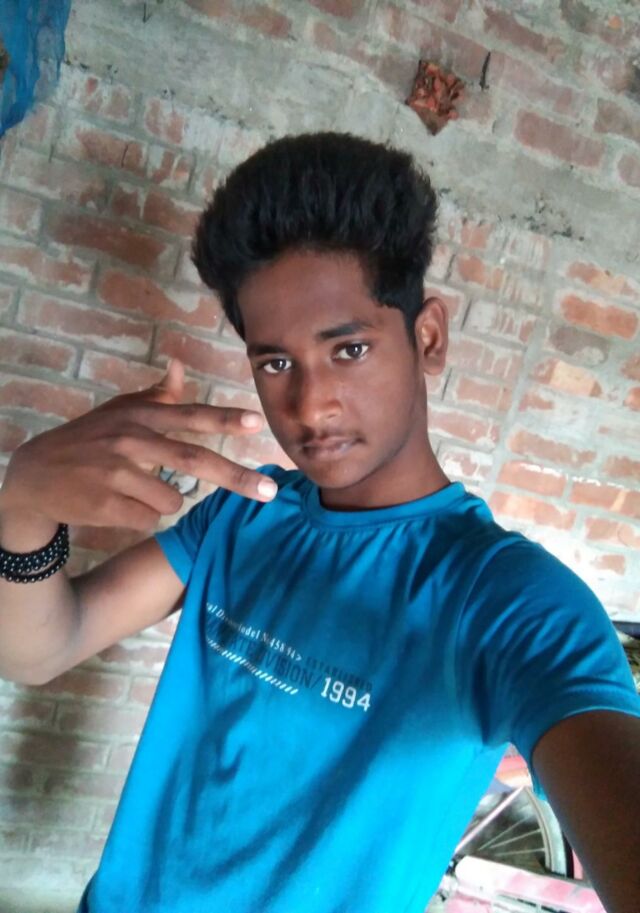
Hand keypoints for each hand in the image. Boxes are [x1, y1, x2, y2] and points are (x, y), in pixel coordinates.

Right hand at [0, 359, 277, 530]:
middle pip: (193, 459)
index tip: (256, 422)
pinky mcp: (105, 502)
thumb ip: (155, 395)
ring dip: (165, 501)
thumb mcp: (118, 412)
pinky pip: (149, 519)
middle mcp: (130, 439)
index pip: (190, 416)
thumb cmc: (87, 441)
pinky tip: (118, 506)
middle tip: (270, 493)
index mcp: (139, 417)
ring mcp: (116, 471)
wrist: (36, 476)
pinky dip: (143, 517)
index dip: (224, 419)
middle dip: (236, 477)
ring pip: (172, 498)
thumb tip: (179, 365)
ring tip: (134, 492)